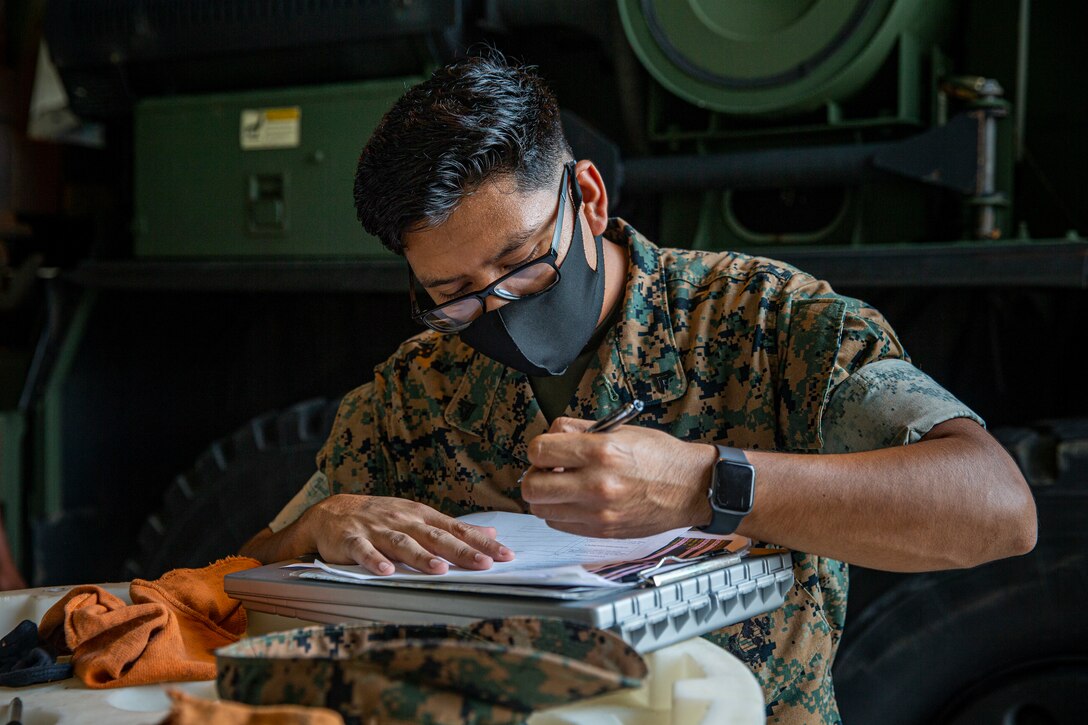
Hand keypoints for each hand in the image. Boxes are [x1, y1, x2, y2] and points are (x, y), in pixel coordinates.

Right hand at [295, 494, 514, 574]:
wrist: (331, 512)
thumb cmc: (381, 519)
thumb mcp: (418, 517)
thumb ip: (453, 528)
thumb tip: (491, 533)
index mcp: (422, 517)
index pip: (457, 530)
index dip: (481, 543)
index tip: (506, 556)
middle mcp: (403, 521)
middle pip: (436, 537)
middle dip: (462, 551)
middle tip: (485, 564)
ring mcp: (377, 530)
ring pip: (403, 543)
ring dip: (421, 557)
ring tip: (440, 570)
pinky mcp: (351, 540)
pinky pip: (363, 551)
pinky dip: (373, 560)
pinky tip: (385, 571)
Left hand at [522, 417, 716, 537]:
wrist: (692, 487)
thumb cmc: (661, 457)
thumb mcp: (622, 429)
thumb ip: (580, 431)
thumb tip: (551, 435)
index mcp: (601, 451)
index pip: (539, 450)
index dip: (538, 450)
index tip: (546, 451)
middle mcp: (596, 483)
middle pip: (532, 486)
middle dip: (534, 476)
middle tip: (547, 471)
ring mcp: (597, 512)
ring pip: (541, 509)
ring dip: (546, 496)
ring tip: (563, 486)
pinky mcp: (602, 531)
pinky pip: (560, 524)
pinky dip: (560, 512)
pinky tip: (575, 501)